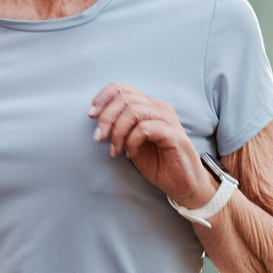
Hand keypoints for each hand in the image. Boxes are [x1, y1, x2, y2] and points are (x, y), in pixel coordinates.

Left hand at [89, 83, 211, 207]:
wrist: (181, 184)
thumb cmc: (157, 163)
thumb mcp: (132, 142)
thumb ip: (120, 127)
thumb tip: (97, 118)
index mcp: (149, 105)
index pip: (122, 88)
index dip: (103, 98)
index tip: (91, 115)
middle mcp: (159, 107)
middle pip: (125, 98)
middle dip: (106, 118)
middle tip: (98, 138)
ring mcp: (168, 119)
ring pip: (134, 111)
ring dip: (117, 132)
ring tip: (114, 150)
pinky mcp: (173, 134)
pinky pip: (144, 128)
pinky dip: (131, 141)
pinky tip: (129, 154)